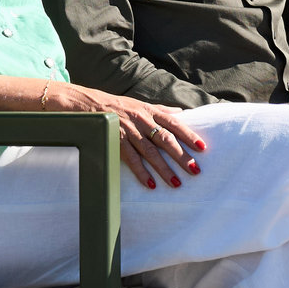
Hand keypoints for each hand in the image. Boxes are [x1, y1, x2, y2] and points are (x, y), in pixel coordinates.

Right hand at [47, 83, 207, 190]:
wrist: (86, 103)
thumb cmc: (117, 106)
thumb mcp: (140, 104)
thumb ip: (161, 110)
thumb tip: (181, 112)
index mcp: (149, 111)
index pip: (173, 123)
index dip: (188, 135)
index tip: (202, 147)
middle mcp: (141, 120)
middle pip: (165, 140)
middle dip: (181, 155)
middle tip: (195, 170)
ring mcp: (128, 131)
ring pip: (149, 152)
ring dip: (163, 168)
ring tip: (176, 183)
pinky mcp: (114, 140)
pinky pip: (130, 159)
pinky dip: (140, 172)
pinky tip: (150, 184)